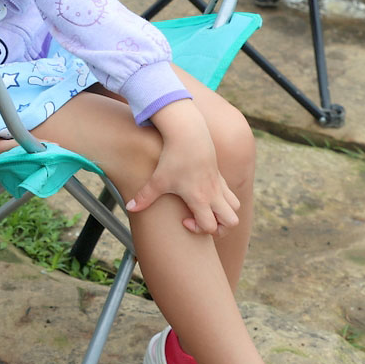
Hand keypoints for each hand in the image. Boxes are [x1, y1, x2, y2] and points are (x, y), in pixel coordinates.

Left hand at [123, 101, 239, 235]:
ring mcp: (219, 184)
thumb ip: (144, 197)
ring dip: (224, 213)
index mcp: (200, 198)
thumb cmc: (173, 158)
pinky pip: (230, 193)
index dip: (198, 229)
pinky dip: (222, 200)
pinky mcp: (219, 175)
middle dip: (220, 228)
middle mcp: (214, 194)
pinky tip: (204, 193)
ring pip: (235, 207)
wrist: (188, 134)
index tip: (184, 220)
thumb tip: (129, 208)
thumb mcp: (157, 180)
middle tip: (201, 221)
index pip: (210, 226)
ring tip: (205, 210)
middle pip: (231, 221)